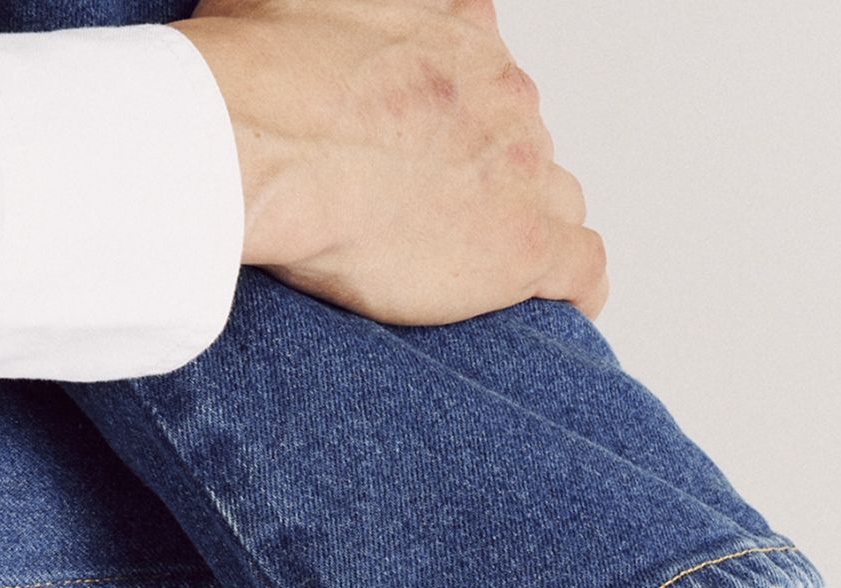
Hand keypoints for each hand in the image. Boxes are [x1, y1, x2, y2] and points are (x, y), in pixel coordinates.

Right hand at [174, 0, 607, 325]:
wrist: (256, 140)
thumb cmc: (261, 73)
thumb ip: (348, 8)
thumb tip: (334, 22)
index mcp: (461, 33)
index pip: (493, 74)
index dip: (468, 119)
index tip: (435, 148)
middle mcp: (506, 93)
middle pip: (523, 143)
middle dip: (489, 175)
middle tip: (427, 211)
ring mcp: (524, 169)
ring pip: (556, 201)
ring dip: (526, 226)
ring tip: (472, 260)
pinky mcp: (528, 244)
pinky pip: (584, 270)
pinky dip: (575, 290)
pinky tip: (549, 304)